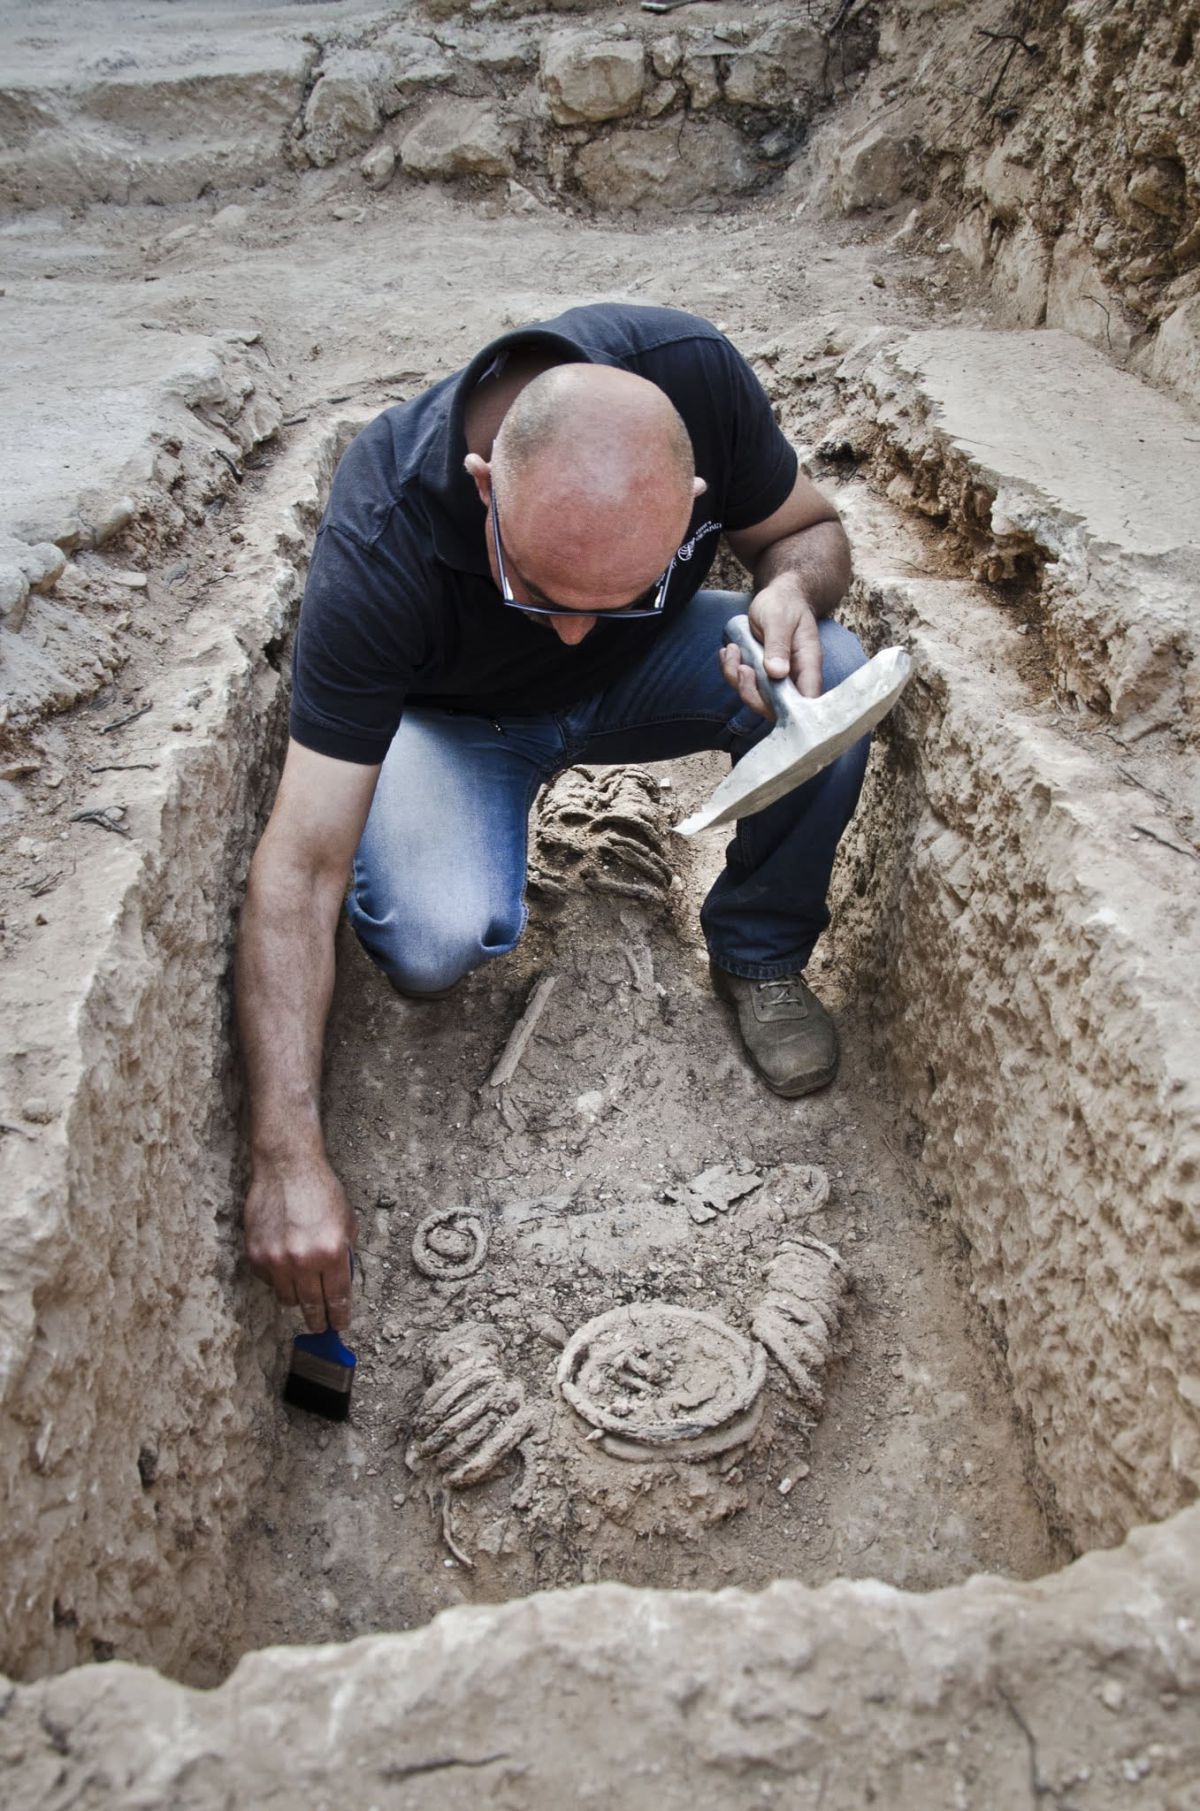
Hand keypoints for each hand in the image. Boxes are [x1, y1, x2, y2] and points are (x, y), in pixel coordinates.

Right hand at [244, 1153, 355, 1330]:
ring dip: (297, 1298)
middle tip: (321, 1326)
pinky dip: (278, 1278)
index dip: (339, 1316)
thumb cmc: (321, 1191)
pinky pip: (269, 1281)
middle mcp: (303, 1260)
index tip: (339, 1325)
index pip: (337, 1298)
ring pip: (287, 1298)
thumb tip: (340, 1284)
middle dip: (318, 1320)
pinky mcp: (255, 1254)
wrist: (287, 1168)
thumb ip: (344, 1255)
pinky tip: (285, 1264)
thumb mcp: (346, 1222)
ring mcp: (276, 1259)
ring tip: (304, 1292)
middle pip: (311, 1306)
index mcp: (331, 1252)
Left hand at [719, 578, 823, 716]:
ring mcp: (777, 678)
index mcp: (807, 665)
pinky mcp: (761, 674)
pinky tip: (728, 651)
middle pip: (775, 707)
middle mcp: (794, 677)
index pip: (806, 701)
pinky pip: (745, 683)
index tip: (766, 697)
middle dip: (751, 693)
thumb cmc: (785, 604)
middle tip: (742, 668)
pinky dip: (732, 671)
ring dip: (736, 679)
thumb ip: (778, 645)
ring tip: (732, 651)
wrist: (779, 595)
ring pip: (756, 696)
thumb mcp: (779, 619)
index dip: (790, 711)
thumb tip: (777, 673)